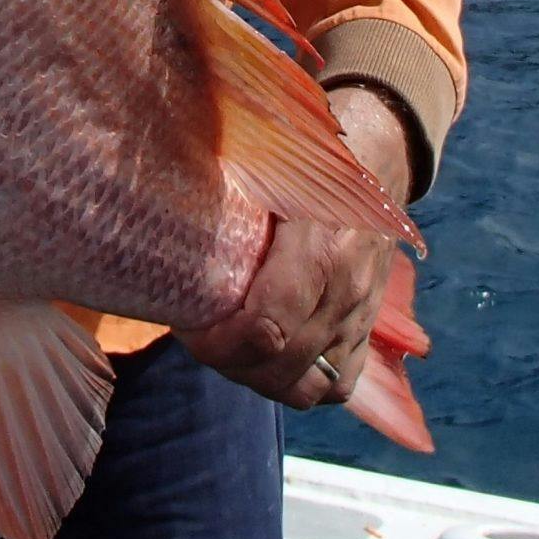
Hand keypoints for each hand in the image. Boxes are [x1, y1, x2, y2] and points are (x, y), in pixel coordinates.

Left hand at [179, 84, 412, 410]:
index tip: (186, 324)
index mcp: (321, 249)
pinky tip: (267, 360)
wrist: (379, 155)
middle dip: (227, 359)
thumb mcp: (269, 161)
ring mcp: (361, 316)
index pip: (267, 326)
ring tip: (226, 349)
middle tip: (196, 334)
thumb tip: (159, 207)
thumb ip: (225, 189)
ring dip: (258, 377)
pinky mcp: (368, 329)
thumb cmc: (309, 153)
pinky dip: (299, 383)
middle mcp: (347, 291)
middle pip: (280, 364)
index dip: (218, 341)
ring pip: (306, 385)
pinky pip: (337, 385)